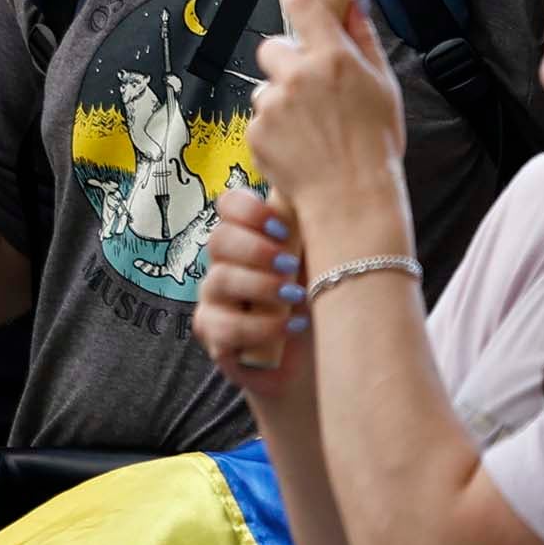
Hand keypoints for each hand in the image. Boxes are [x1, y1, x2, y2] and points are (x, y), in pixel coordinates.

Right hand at [197, 183, 317, 399]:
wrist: (326, 357)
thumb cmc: (328, 299)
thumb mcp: (327, 258)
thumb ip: (316, 226)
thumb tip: (329, 187)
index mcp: (253, 235)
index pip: (229, 205)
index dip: (248, 209)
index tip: (281, 227)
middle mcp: (227, 262)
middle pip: (219, 239)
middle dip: (256, 251)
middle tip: (290, 265)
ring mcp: (215, 299)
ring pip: (218, 281)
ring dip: (261, 287)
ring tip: (296, 299)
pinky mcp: (214, 334)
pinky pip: (221, 326)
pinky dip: (259, 327)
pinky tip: (290, 328)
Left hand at [244, 0, 409, 221]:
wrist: (351, 197)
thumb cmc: (375, 145)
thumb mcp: (384, 84)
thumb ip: (363, 38)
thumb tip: (353, 2)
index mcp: (333, 57)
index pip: (301, 0)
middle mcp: (299, 75)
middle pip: (274, 46)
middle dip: (288, 62)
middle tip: (310, 87)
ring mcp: (273, 104)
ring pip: (266, 87)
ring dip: (282, 100)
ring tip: (310, 127)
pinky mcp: (256, 131)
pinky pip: (260, 119)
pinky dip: (275, 130)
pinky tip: (299, 145)